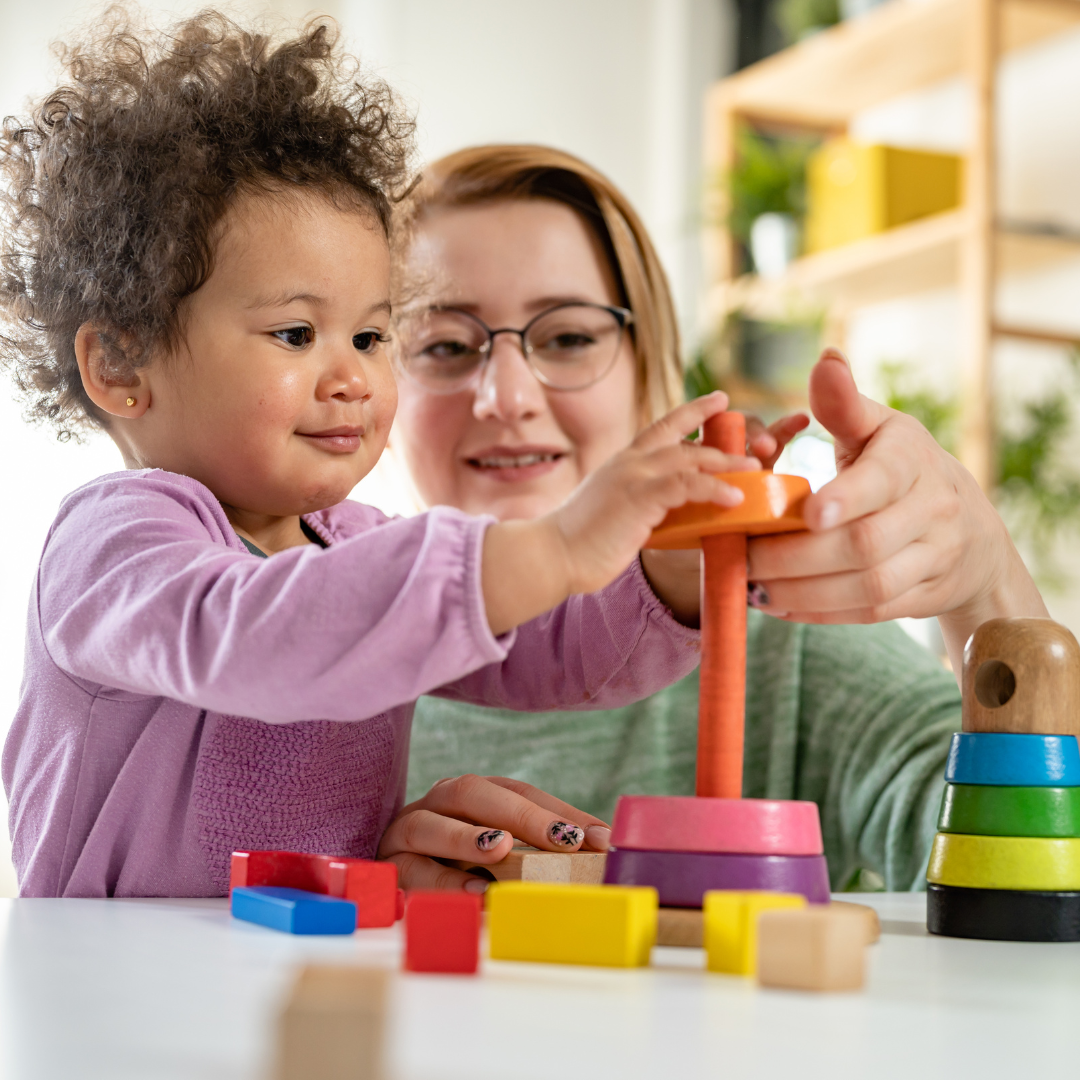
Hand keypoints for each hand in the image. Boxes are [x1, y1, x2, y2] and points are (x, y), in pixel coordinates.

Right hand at [377, 774, 610, 891]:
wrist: (387, 877)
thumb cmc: (459, 864)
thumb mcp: (504, 853)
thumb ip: (542, 848)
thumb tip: (603, 849)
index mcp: (471, 793)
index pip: (517, 791)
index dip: (558, 812)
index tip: (599, 840)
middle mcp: (438, 802)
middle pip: (473, 793)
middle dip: (521, 815)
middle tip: (562, 841)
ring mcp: (407, 831)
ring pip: (430, 823)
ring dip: (467, 837)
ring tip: (501, 850)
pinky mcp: (389, 864)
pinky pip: (411, 870)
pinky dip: (443, 880)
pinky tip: (475, 891)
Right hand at [482, 392, 758, 634]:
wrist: (550, 554)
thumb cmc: (577, 543)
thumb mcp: (612, 513)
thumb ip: (639, 505)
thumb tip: (665, 516)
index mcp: (621, 464)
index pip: (661, 427)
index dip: (691, 412)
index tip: (717, 399)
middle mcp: (627, 462)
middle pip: (681, 437)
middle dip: (720, 437)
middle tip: (753, 444)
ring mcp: (632, 476)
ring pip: (689, 458)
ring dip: (726, 463)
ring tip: (753, 471)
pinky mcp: (638, 497)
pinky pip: (687, 485)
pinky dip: (714, 488)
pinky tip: (734, 498)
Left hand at [745, 348, 1046, 672]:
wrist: (969, 531)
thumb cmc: (903, 467)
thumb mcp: (880, 429)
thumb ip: (845, 405)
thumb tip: (825, 360)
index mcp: (913, 459)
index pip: (882, 481)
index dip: (846, 498)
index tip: (806, 512)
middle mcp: (933, 510)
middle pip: (865, 544)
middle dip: (797, 557)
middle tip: (744, 558)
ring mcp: (933, 557)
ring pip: (869, 586)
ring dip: (803, 592)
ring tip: (751, 586)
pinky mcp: (923, 597)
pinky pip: (869, 612)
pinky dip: (819, 612)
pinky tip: (777, 604)